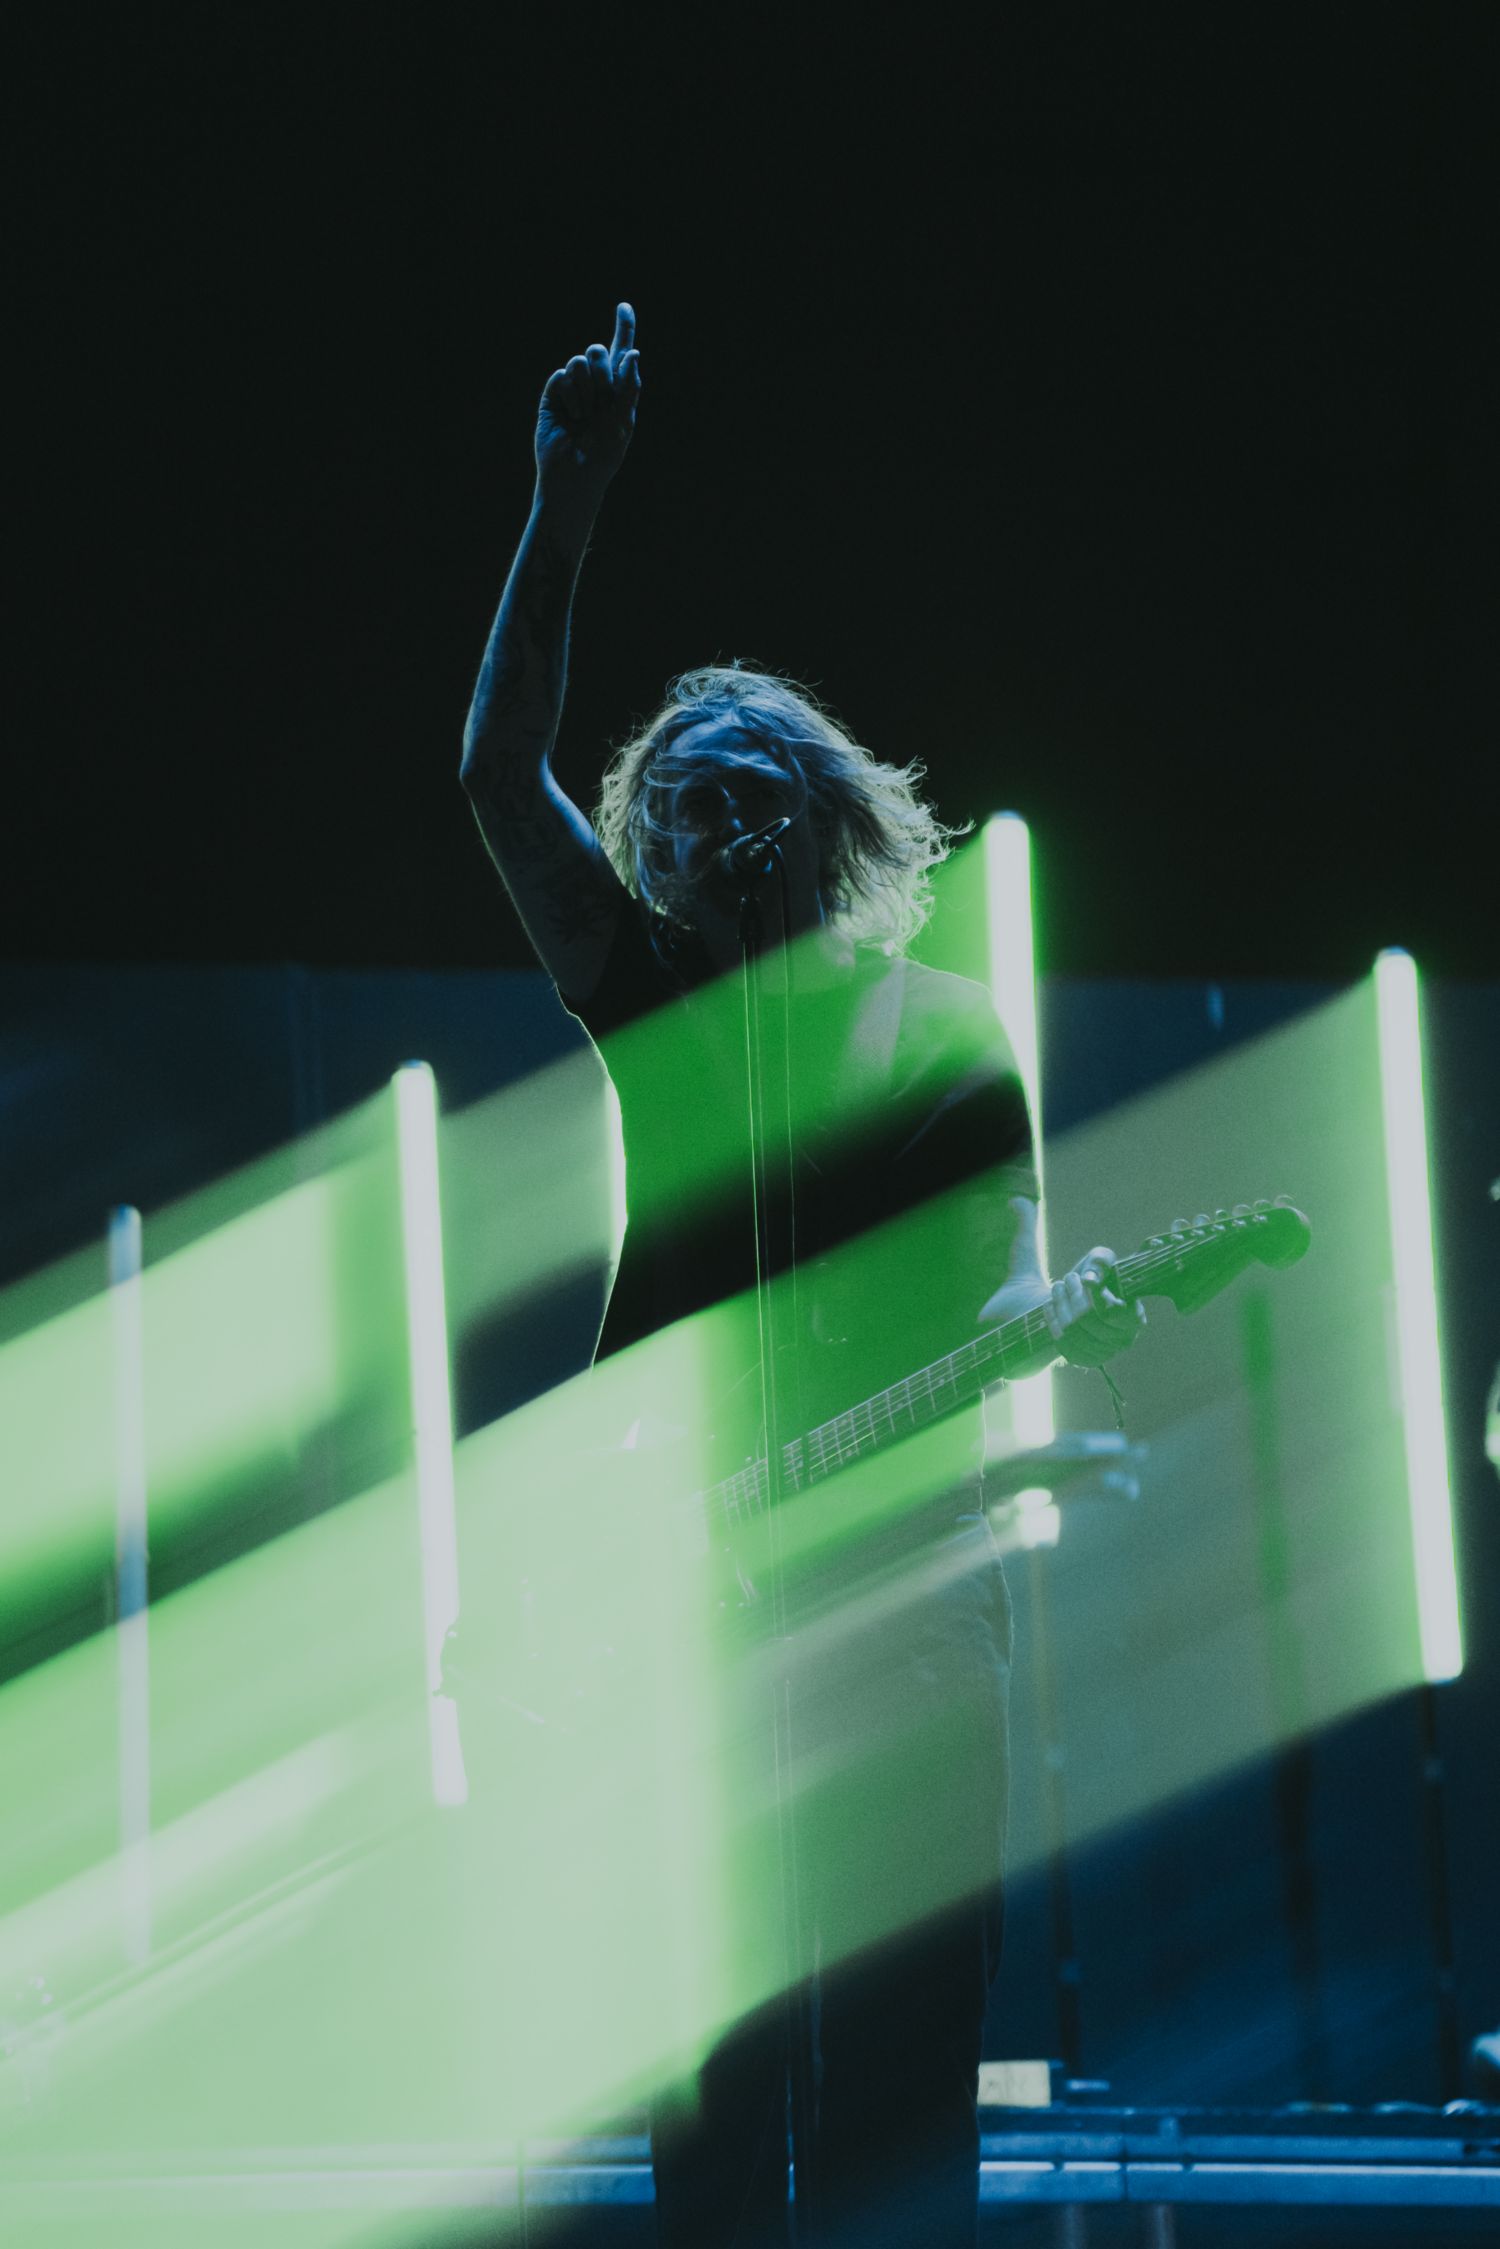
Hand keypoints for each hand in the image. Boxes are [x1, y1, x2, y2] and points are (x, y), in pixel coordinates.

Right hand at [535, 302, 640, 521]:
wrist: (575, 476)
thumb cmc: (604, 454)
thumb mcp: (624, 421)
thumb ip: (630, 386)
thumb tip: (634, 352)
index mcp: (617, 388)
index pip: (621, 351)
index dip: (624, 327)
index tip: (624, 306)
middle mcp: (595, 384)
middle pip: (597, 350)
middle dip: (603, 371)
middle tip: (603, 399)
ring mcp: (573, 388)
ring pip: (579, 361)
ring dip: (586, 389)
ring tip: (585, 415)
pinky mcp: (553, 394)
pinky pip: (561, 376)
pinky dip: (569, 396)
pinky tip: (571, 417)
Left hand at [1043, 1247, 1146, 1367]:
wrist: (1077, 1300)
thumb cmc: (1095, 1278)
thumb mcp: (1100, 1260)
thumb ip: (1101, 1261)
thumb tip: (1091, 1279)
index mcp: (1135, 1318)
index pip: (1112, 1311)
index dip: (1096, 1295)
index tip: (1084, 1279)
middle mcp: (1124, 1340)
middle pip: (1087, 1318)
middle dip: (1073, 1294)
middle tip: (1068, 1278)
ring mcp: (1105, 1354)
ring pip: (1072, 1329)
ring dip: (1060, 1304)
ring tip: (1058, 1287)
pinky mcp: (1085, 1360)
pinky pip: (1062, 1343)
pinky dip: (1052, 1321)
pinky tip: (1050, 1305)